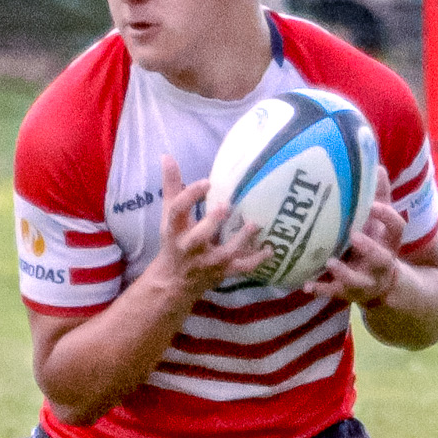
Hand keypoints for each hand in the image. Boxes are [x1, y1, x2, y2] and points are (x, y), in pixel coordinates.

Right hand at [151, 155, 267, 301]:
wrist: (174, 282)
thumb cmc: (174, 242)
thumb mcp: (169, 217)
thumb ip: (172, 186)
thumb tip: (167, 155)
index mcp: (174, 230)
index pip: (177, 211)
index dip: (190, 196)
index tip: (207, 182)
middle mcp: (189, 247)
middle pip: (197, 237)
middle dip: (211, 223)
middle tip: (226, 206)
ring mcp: (206, 262)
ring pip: (223, 254)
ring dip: (240, 241)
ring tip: (255, 225)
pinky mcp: (221, 272)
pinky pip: (239, 268)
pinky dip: (255, 260)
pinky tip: (270, 249)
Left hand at [303, 166, 404, 306]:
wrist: (379, 283)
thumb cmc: (375, 242)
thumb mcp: (377, 222)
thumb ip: (378, 197)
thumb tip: (376, 165)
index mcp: (390, 242)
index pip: (397, 228)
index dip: (387, 217)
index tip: (373, 206)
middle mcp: (381, 263)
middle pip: (382, 258)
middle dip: (369, 248)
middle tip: (353, 235)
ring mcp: (366, 281)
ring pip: (359, 282)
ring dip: (345, 273)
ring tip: (329, 262)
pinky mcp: (350, 293)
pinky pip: (336, 294)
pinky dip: (322, 290)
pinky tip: (307, 286)